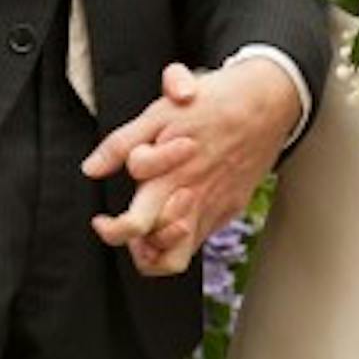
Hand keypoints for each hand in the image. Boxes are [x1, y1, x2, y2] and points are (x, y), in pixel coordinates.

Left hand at [84, 58, 300, 276]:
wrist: (267, 102)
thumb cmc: (214, 101)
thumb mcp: (160, 112)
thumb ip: (122, 143)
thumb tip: (91, 169)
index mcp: (169, 173)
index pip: (133, 223)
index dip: (112, 225)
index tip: (101, 220)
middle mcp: (190, 195)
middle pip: (153, 243)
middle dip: (126, 244)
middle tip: (113, 230)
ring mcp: (212, 206)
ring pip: (175, 257)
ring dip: (152, 250)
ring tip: (139, 237)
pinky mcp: (227, 209)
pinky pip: (197, 245)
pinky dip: (176, 244)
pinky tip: (166, 226)